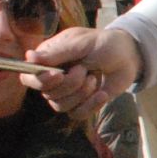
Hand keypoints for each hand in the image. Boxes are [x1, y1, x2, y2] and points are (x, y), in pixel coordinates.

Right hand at [23, 25, 138, 118]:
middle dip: (69, 84)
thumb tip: (29, 57)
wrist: (128, 56)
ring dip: (81, 94)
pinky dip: (91, 105)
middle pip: (47, 94)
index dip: (40, 81)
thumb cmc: (103, 44)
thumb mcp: (81, 43)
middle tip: (85, 70)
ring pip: (60, 106)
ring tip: (94, 78)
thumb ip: (57, 52)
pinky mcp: (81, 104)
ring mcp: (67, 93)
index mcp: (48, 60)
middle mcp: (53, 78)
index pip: (28, 77)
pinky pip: (77, 114)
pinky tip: (102, 93)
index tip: (58, 75)